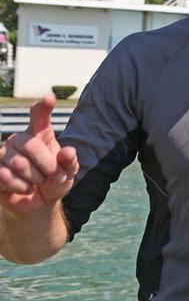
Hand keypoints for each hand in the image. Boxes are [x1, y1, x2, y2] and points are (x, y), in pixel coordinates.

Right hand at [0, 95, 77, 215]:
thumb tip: (68, 151)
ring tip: (37, 182)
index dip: (43, 107)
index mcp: (40, 134)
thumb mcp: (68, 173)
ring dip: (34, 179)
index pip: (39, 116)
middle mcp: (19, 139)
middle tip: (52, 175)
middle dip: (47, 165)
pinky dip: (21, 187)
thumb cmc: (55, 181)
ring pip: (19, 163)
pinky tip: (24, 187)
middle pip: (31, 145)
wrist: (38, 202)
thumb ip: (70, 162)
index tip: (50, 98)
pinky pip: (5, 177)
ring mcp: (3, 153)